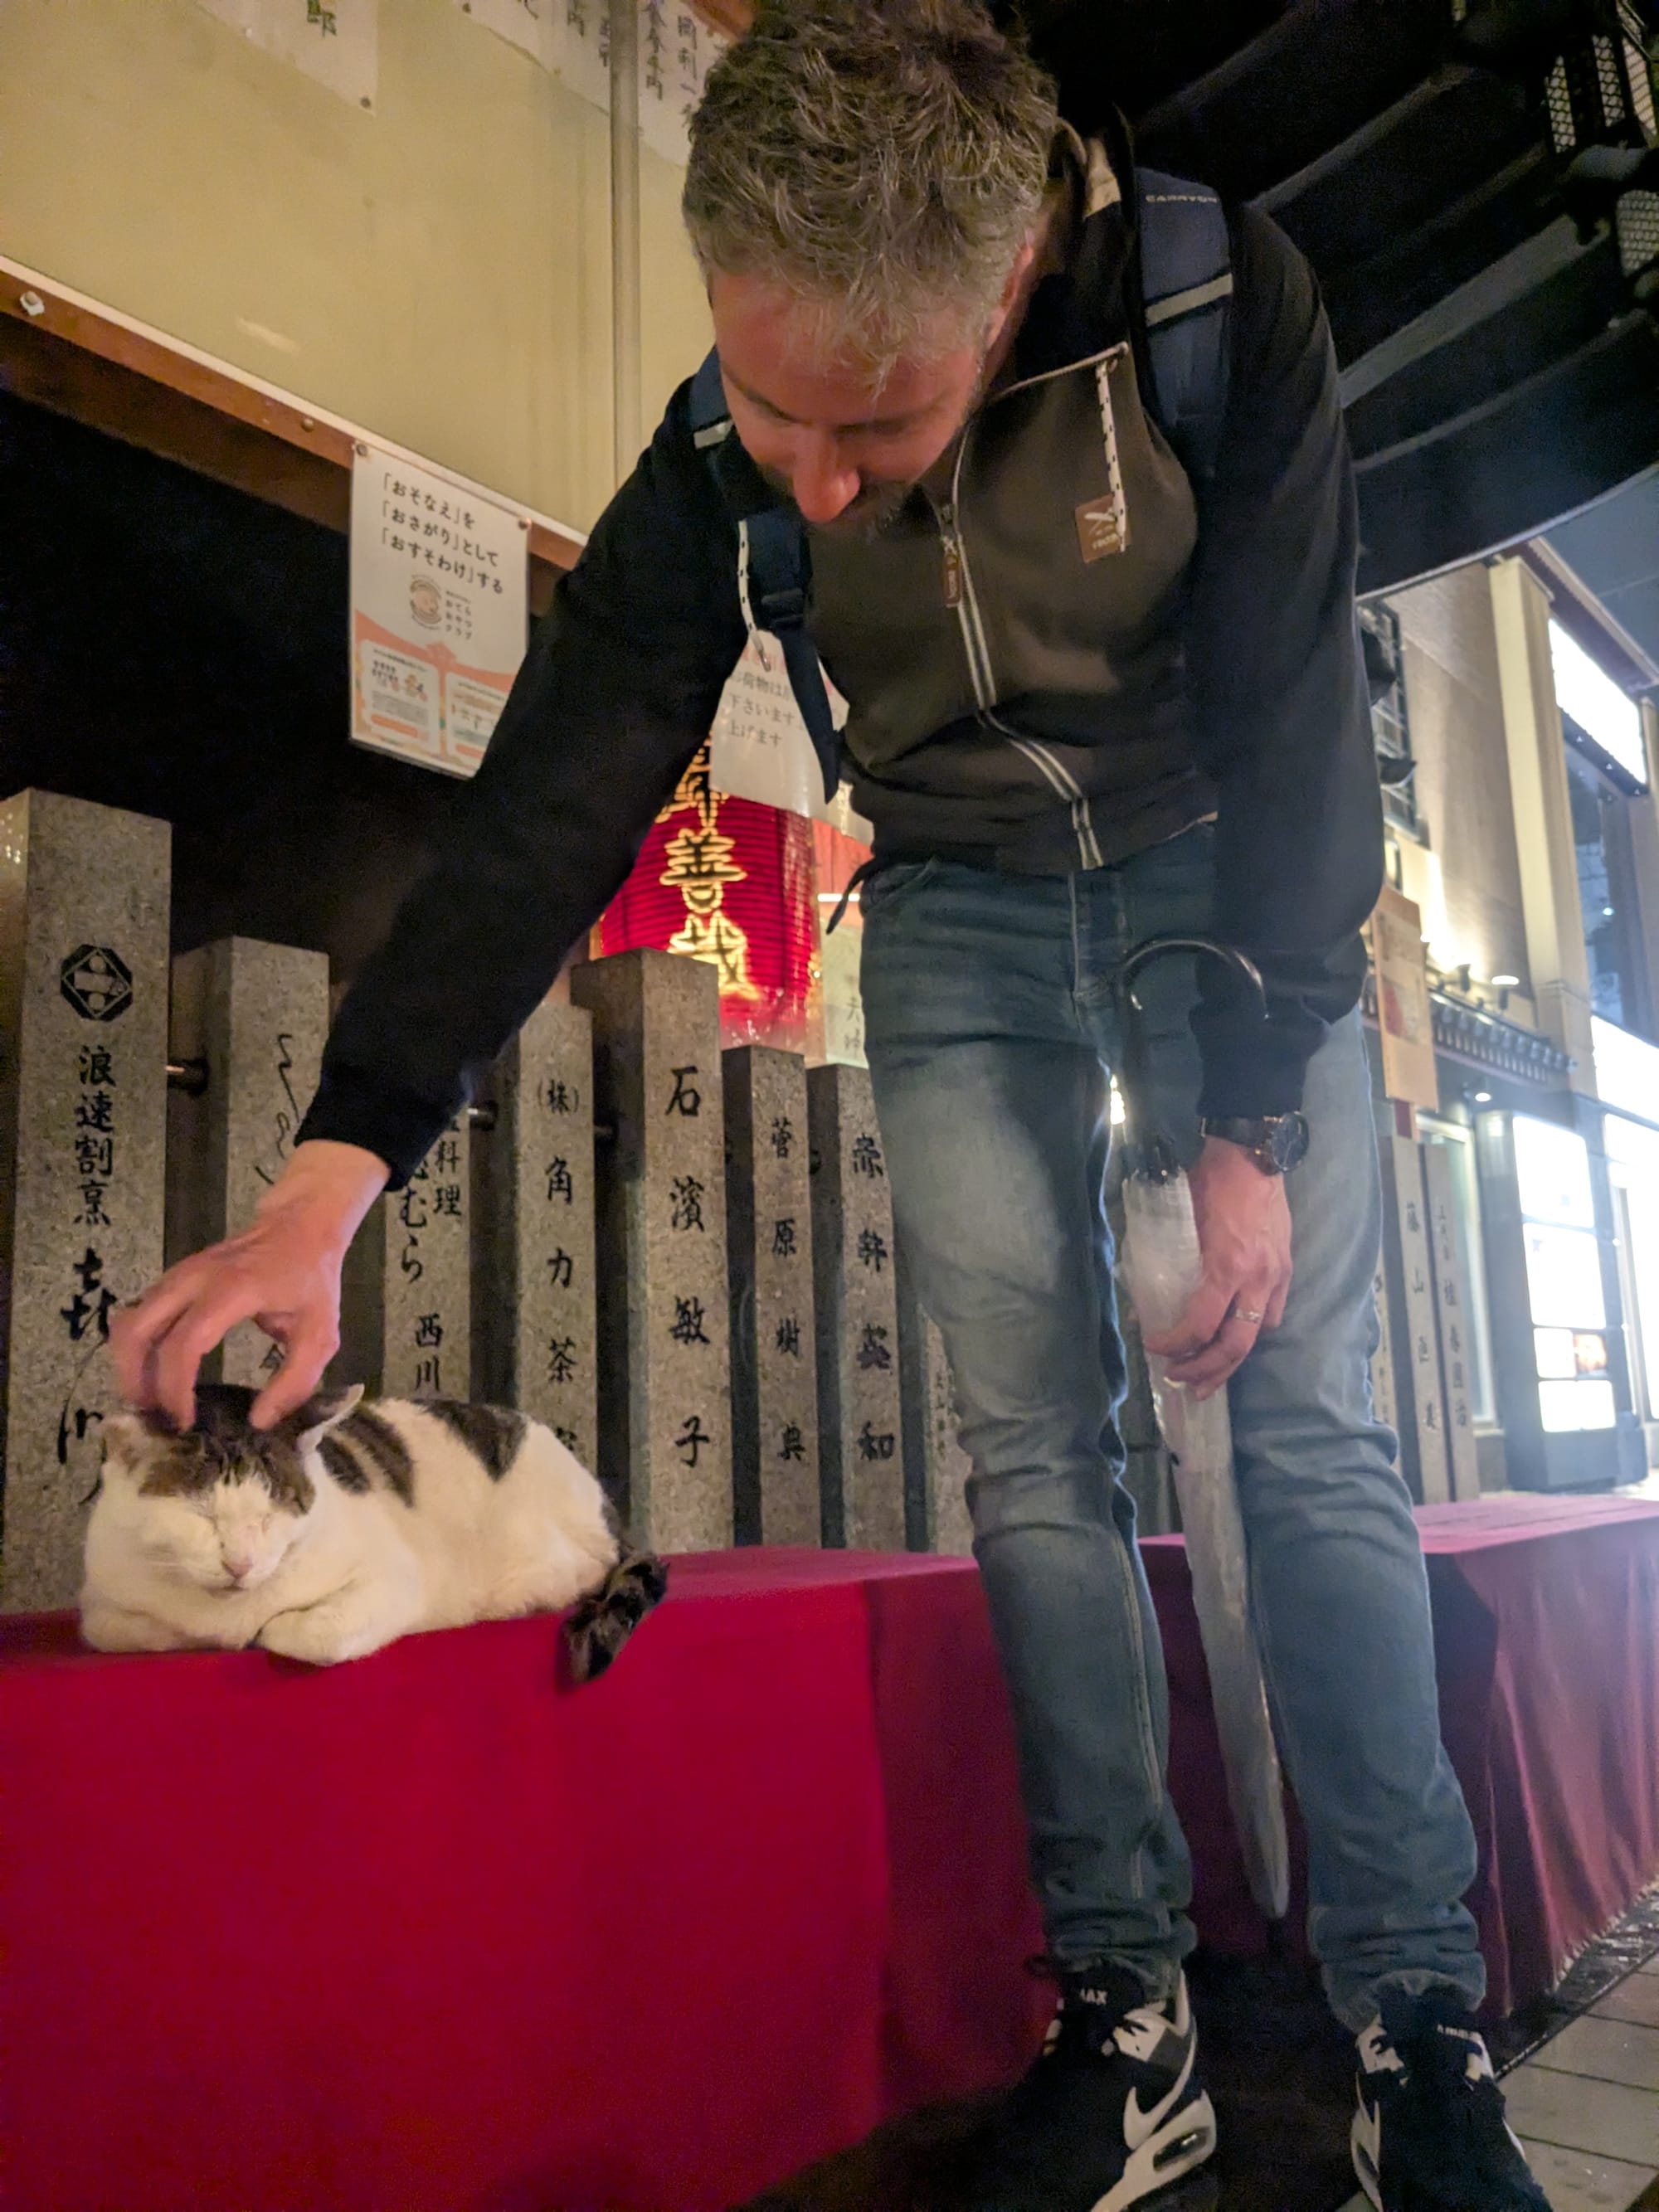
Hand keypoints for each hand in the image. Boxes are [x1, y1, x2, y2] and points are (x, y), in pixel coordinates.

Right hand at [111, 1142, 388, 1430]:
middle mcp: (193, 1279)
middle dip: (137, 1381)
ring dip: (130, 1366)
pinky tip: (154, 1375)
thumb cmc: (311, 1280)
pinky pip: (138, 1315)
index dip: (175, 1387)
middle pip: (138, 1331)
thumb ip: (295, 1381)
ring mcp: (177, 1275)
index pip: (185, 1343)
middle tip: (154, 1417)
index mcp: (232, 1290)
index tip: (184, 1421)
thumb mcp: (320, 1334)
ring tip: (150, 1402)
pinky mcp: (171, 1278)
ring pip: (128, 1323)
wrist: (299, 1225)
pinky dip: (137, 1349)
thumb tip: (258, 1422)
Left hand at [1141, 1137, 1292, 1400]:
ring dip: (1231, 1360)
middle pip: (1235, 1346)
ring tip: (1208, 1376)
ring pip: (1257, 1336)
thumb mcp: (1181, 1220)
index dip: (1176, 1343)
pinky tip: (1235, 1339)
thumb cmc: (1212, 1182)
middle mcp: (1256, 1279)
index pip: (1201, 1324)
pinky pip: (1273, 1314)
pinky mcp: (1286, 1270)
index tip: (1154, 1346)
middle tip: (1181, 1382)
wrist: (1254, 1154)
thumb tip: (1143, 1296)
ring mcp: (1277, 1276)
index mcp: (1227, 1267)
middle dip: (1206, 1371)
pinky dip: (1252, 1332)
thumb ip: (1166, 1260)